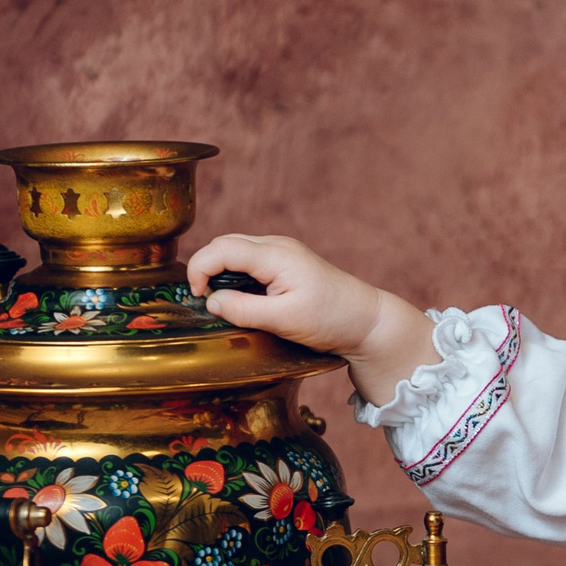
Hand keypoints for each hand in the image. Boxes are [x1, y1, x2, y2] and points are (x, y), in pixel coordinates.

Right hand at [185, 234, 437, 405]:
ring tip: (224, 301)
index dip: (200, 269)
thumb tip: (210, 301)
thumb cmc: (331, 319)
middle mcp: (277, 246)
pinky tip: (242, 298)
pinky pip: (250, 261)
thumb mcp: (284, 320)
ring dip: (221, 272)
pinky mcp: (286, 263)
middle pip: (225, 244)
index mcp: (276, 255)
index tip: (198, 297)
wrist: (367, 320)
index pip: (222, 248)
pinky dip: (237, 276)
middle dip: (206, 268)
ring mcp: (282, 252)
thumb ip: (244, 310)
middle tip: (206, 301)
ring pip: (235, 251)